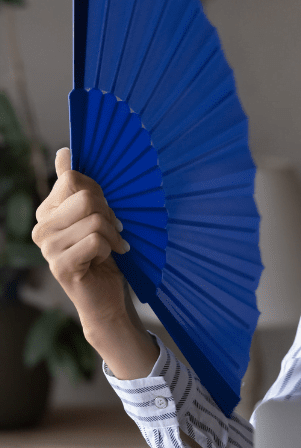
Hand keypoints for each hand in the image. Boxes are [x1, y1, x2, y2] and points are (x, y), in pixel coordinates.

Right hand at [32, 148, 131, 340]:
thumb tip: (63, 152)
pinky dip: (110, 249)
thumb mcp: (95, 212)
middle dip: (109, 213)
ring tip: (110, 247)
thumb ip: (77, 185)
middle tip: (112, 230)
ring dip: (112, 234)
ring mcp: (47, 248)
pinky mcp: (59, 266)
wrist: (108, 294)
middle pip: (86, 198)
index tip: (106, 209)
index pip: (73, 179)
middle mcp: (41, 227)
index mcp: (47, 210)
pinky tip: (106, 259)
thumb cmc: (105, 251)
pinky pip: (95, 242)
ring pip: (94, 220)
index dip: (99, 191)